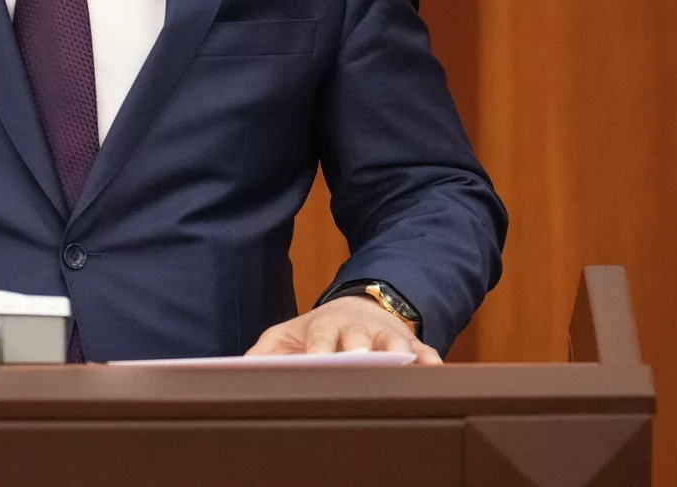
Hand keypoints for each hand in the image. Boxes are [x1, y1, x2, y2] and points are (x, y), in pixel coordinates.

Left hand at [247, 295, 442, 363]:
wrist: (358, 307)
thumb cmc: (317, 331)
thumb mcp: (285, 335)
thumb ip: (265, 353)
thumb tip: (241, 370)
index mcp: (324, 327)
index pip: (320, 339)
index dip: (320, 351)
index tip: (317, 362)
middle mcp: (356, 329)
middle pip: (360, 341)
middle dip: (359, 351)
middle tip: (359, 363)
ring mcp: (385, 334)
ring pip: (395, 343)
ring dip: (398, 354)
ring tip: (402, 367)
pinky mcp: (411, 343)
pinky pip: (425, 350)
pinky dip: (430, 360)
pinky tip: (435, 370)